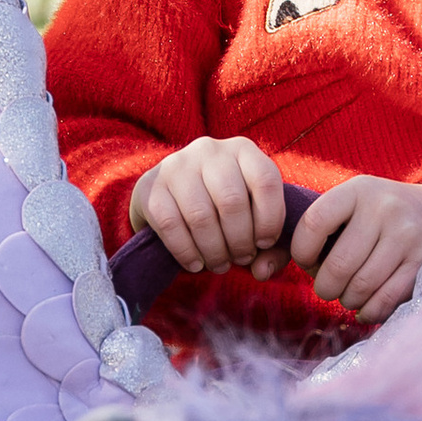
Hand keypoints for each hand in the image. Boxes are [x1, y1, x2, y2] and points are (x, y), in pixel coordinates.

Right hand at [131, 136, 287, 275]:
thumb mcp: (252, 217)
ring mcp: (176, 165)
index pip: (266, 180)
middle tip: (240, 259)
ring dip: (214, 251)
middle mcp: (209, 149)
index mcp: (242, 149)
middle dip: (240, 241)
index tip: (264, 244)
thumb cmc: (221, 210)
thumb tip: (263, 271)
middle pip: (232, 201)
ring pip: (201, 216)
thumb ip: (271, 246)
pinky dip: (186, 252)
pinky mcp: (150, 186)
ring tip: (220, 265)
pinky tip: (195, 264)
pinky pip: (171, 225)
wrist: (168, 199)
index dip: (270, 219)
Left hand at [291, 177, 421, 324]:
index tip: (307, 262)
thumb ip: (313, 229)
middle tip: (329, 287)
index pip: (313, 224)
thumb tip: (263, 268)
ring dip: (348, 300)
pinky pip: (385, 300)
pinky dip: (369, 311)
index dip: (302, 253)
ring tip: (349, 294)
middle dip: (325, 286)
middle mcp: (384, 209)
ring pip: (360, 287)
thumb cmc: (375, 215)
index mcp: (357, 191)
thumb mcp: (349, 205)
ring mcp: (407, 236)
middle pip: (338, 266)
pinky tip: (366, 306)